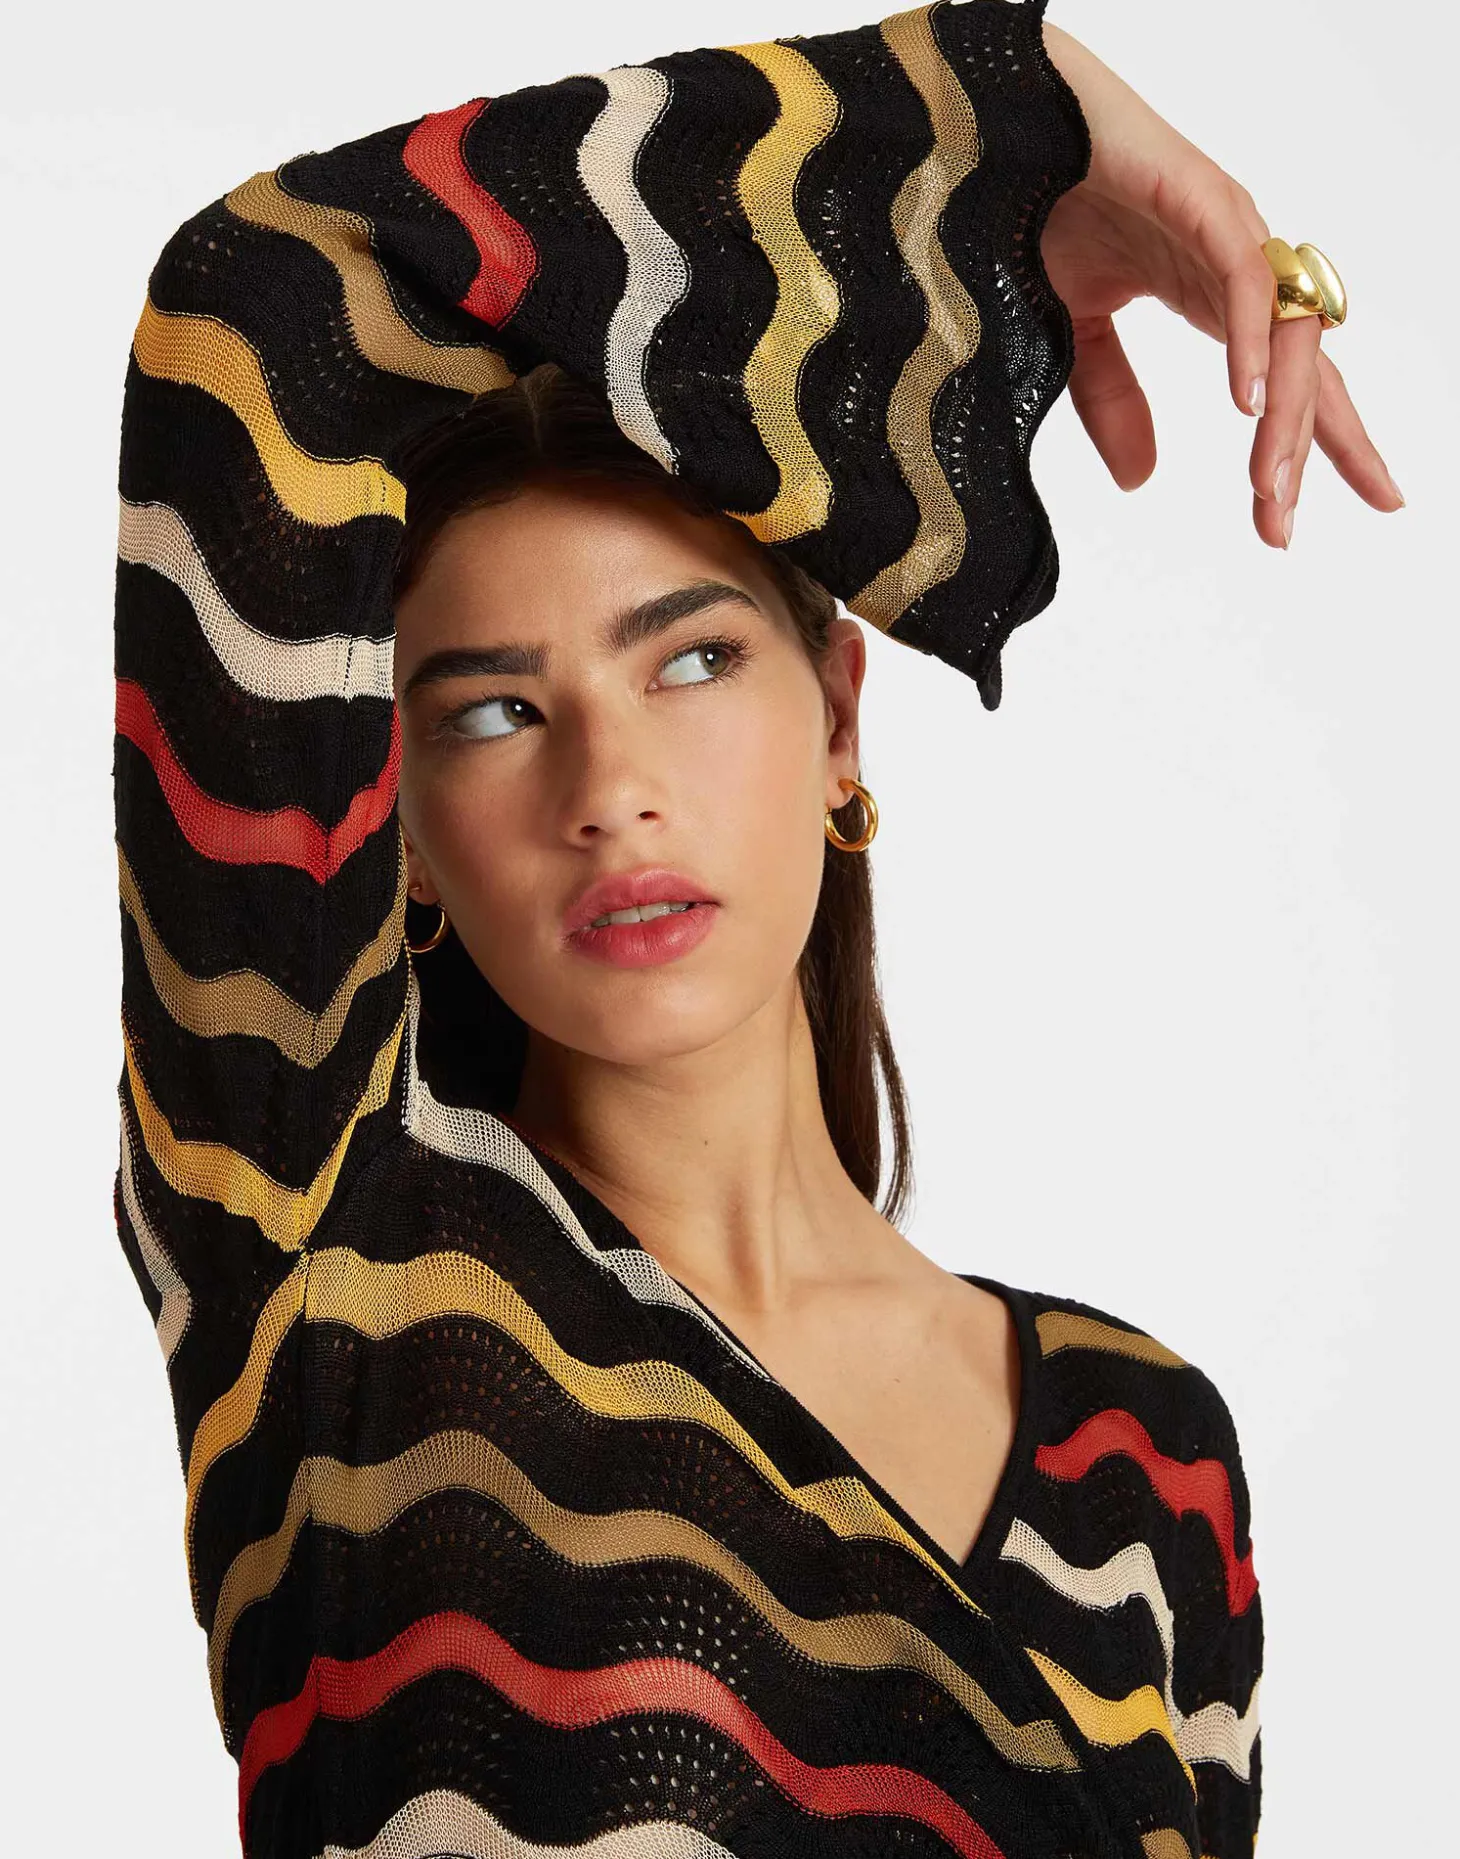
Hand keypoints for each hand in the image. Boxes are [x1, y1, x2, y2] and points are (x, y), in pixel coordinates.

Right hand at [1038, 20, 1403, 548]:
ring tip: (1271, 488)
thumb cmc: (1040, 209)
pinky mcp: (1202, 195)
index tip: (1299, 521)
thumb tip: (1145, 482)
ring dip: (1284, 418)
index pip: (1286, 384)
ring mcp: (1228, 227)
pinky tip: (1249, 402)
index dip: (1308, 450)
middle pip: (1304, 371)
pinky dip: (1252, 339)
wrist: (1004, 127)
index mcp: (1215, 297)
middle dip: (1307, 452)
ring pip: (1287, 333)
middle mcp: (1239, 266)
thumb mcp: (1075, 335)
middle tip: (1286, 528)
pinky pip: (1244, 278)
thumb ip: (1114, 402)